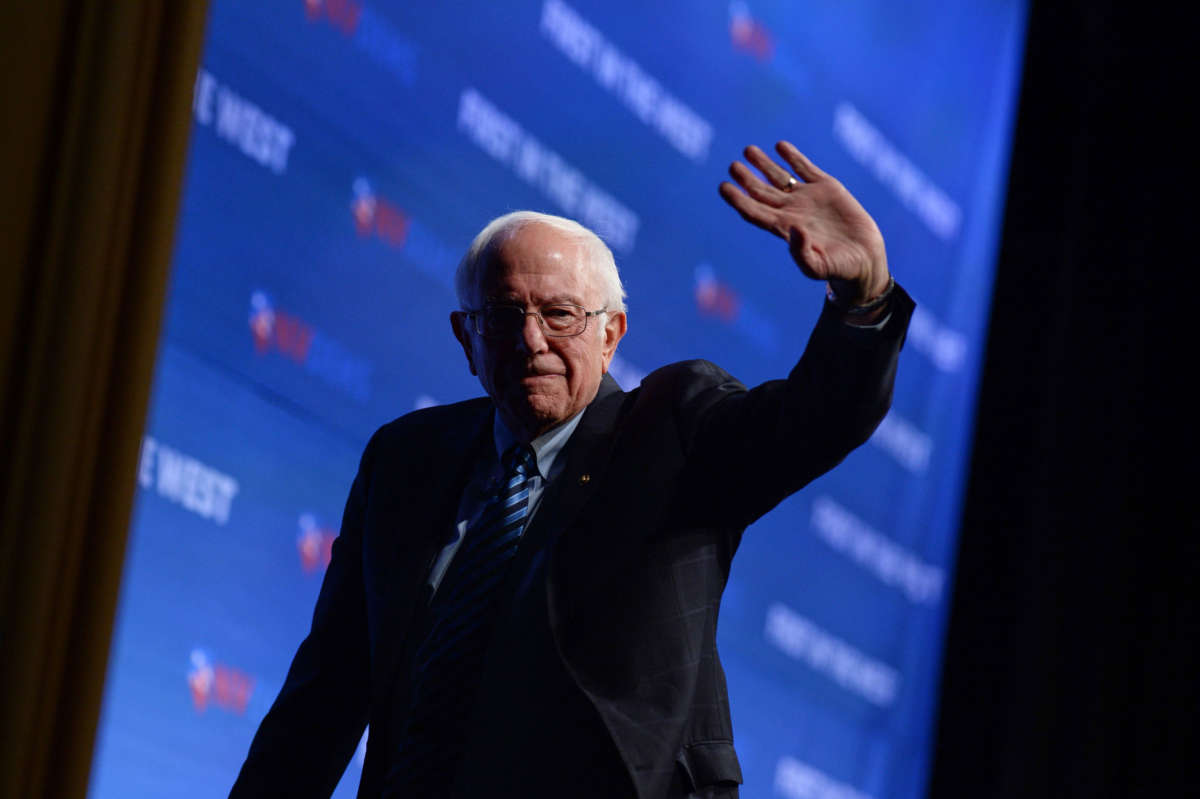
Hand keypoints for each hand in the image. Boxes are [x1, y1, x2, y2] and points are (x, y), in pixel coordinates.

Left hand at [719, 141, 888, 304]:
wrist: (863, 259)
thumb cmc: (838, 269)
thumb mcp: (818, 267)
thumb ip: (802, 254)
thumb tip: (794, 229)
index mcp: (784, 229)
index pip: (754, 211)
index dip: (738, 200)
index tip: (724, 187)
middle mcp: (791, 211)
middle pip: (761, 191)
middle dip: (746, 178)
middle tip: (733, 166)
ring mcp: (807, 198)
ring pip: (779, 176)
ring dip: (763, 163)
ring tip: (748, 150)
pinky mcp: (826, 188)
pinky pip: (805, 168)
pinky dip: (792, 157)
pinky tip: (780, 146)